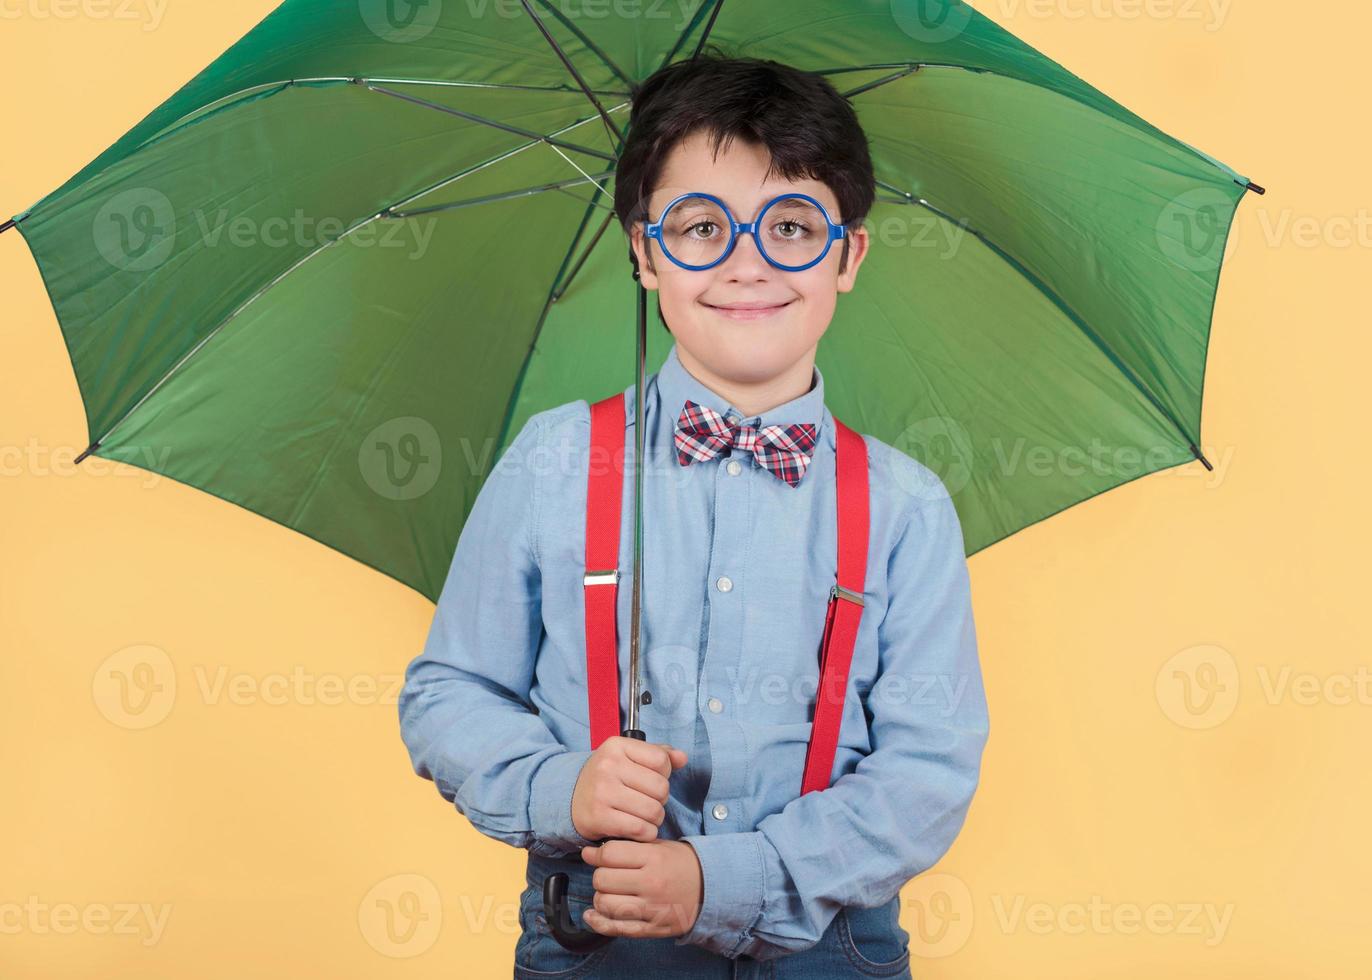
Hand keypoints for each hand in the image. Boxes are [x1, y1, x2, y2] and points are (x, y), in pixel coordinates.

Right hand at [570, 737, 687, 842]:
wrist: (569, 797)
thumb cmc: (607, 777)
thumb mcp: (628, 757)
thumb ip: (658, 754)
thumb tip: (682, 758)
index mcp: (617, 746)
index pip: (661, 760)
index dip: (664, 774)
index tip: (651, 779)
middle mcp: (608, 766)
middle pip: (660, 788)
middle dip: (661, 799)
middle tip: (648, 801)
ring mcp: (602, 792)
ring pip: (653, 811)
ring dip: (655, 818)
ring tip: (644, 815)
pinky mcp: (599, 818)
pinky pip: (640, 829)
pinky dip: (646, 833)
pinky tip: (638, 828)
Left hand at [580, 839, 702, 938]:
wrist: (711, 889)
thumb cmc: (681, 864)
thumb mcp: (659, 846)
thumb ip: (628, 847)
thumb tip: (591, 852)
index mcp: (654, 858)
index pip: (610, 854)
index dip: (595, 853)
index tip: (591, 854)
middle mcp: (652, 883)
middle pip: (603, 879)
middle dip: (599, 875)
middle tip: (606, 874)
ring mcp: (651, 908)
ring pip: (605, 904)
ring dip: (600, 898)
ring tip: (608, 892)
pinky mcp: (652, 928)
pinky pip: (617, 928)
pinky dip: (599, 922)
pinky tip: (592, 915)